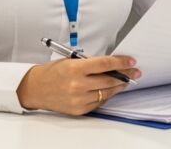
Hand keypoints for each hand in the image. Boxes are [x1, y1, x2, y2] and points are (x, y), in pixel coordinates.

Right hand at [16, 55, 140, 114]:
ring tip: (125, 81)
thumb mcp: (70, 60)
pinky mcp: (79, 109)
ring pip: (106, 92)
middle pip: (110, 80)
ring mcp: (79, 99)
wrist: (36, 88)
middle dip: (125, 76)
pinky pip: (99, 102)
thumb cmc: (52, 72)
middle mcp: (78, 84)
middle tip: (135, 72)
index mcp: (76, 68)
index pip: (105, 64)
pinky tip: (110, 90)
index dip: (121, 62)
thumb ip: (90, 62)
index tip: (131, 61)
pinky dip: (106, 96)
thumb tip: (111, 64)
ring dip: (118, 87)